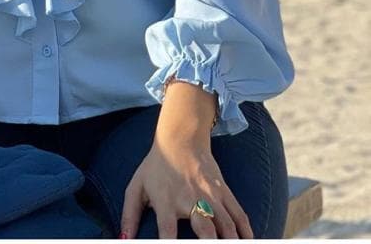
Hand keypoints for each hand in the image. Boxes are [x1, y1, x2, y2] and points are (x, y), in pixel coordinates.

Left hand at [119, 137, 252, 239]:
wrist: (180, 138)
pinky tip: (247, 241)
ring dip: (231, 241)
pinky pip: (239, 214)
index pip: (167, 232)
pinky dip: (245, 230)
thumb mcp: (136, 187)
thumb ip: (129, 216)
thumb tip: (122, 240)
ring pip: (227, 225)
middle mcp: (190, 199)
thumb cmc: (156, 167)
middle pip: (205, 232)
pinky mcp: (224, 190)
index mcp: (166, 201)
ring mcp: (210, 195)